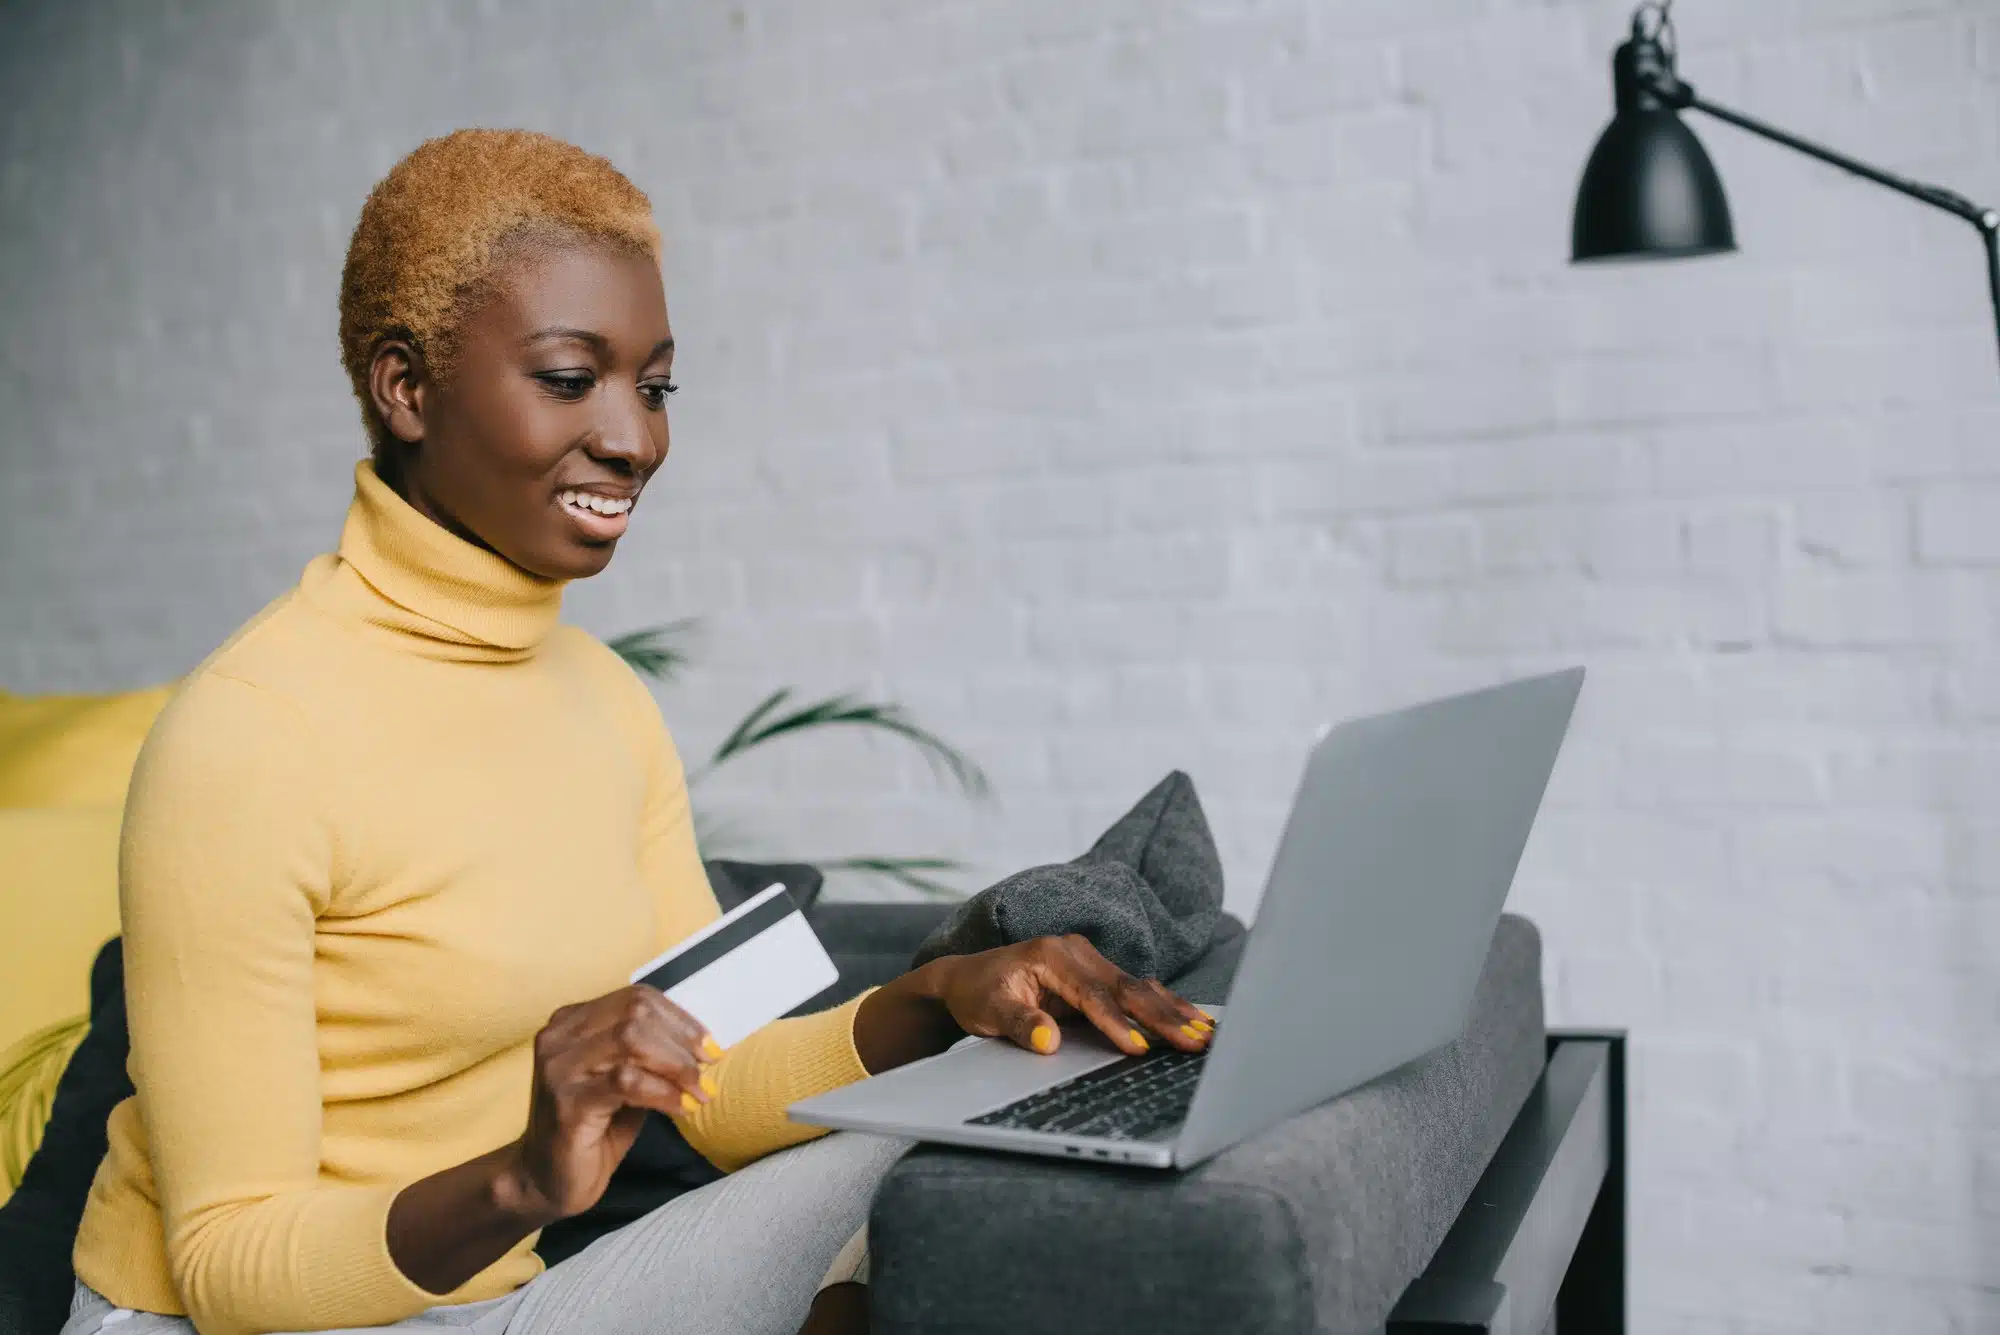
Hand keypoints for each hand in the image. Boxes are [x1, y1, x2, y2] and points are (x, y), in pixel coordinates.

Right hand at [500, 985, 722, 1224]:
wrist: (547, 1179)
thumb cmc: (593, 1127)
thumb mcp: (626, 1079)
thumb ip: (651, 1054)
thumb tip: (702, 1045)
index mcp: (573, 1022)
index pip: (635, 998)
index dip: (679, 1019)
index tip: (709, 1046)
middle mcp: (559, 1037)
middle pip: (635, 1014)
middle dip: (681, 1041)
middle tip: (708, 1070)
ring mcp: (559, 1069)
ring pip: (631, 1041)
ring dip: (676, 1066)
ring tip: (698, 1091)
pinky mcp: (567, 1103)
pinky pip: (626, 1083)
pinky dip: (663, 1092)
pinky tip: (681, 1108)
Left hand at [927, 934, 1213, 1057]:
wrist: (967, 979)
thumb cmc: (978, 994)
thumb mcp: (988, 1010)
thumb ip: (1019, 1022)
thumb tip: (1047, 1040)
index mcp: (1052, 955)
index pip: (1092, 995)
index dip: (1117, 1023)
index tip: (1140, 1048)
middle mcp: (1076, 951)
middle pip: (1127, 987)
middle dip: (1163, 1017)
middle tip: (1196, 1040)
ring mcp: (1089, 960)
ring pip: (1139, 986)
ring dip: (1173, 1011)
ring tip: (1206, 1032)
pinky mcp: (1097, 974)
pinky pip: (1135, 989)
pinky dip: (1164, 1005)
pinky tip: (1191, 1018)